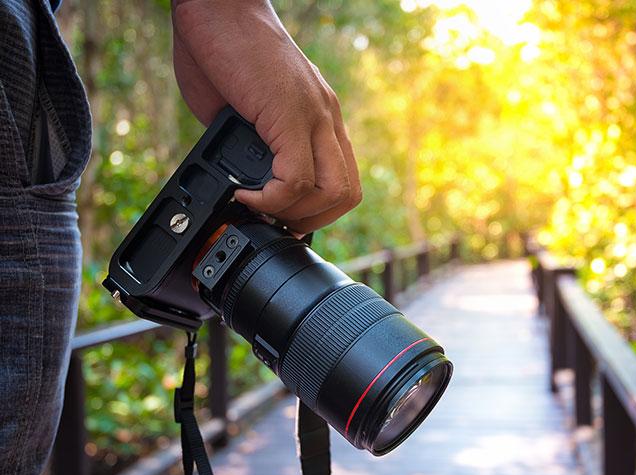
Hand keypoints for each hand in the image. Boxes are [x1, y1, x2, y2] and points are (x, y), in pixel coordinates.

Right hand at [171, 0, 361, 232]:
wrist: (217, 4)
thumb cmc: (222, 49)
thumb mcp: (244, 111)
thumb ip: (254, 147)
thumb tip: (246, 181)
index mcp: (320, 118)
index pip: (342, 180)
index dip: (315, 211)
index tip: (282, 217)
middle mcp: (326, 118)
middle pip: (348, 194)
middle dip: (312, 221)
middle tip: (275, 221)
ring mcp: (314, 116)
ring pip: (333, 192)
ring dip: (294, 214)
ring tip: (259, 207)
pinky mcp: (292, 114)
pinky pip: (297, 179)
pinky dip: (271, 199)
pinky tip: (244, 193)